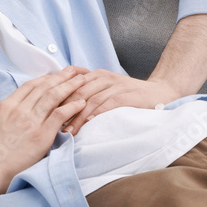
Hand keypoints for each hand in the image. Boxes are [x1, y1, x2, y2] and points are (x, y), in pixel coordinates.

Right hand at [0, 66, 88, 193]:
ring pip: (54, 97)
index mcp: (5, 106)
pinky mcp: (41, 136)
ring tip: (82, 80)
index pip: (28, 86)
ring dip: (70, 86)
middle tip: (74, 71)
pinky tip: (82, 102)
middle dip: (61, 77)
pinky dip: (72, 107)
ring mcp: (31, 122)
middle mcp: (20, 110)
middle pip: (44, 87)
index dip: (44, 79)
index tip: (54, 76)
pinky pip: (60, 115)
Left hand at [60, 69, 180, 134]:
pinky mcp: (127, 94)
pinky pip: (107, 103)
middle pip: (76, 92)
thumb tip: (63, 112)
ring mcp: (115, 84)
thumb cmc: (130, 96)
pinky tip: (87, 124)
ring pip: (90, 99)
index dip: (56, 100)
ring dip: (76, 116)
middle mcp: (103, 77)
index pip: (69, 85)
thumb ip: (88, 95)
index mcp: (95, 75)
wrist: (161, 92)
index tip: (44, 115)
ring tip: (66, 131)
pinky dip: (95, 114)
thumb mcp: (106, 91)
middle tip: (51, 127)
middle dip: (63, 110)